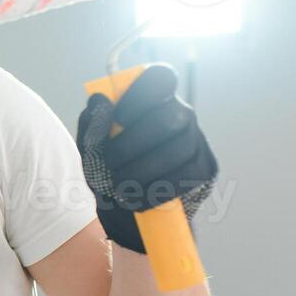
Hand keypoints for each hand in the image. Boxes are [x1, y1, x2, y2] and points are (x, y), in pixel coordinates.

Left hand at [75, 63, 218, 253]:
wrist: (125, 217)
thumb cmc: (107, 175)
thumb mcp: (90, 152)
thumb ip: (91, 126)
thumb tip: (99, 100)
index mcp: (152, 102)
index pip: (160, 77)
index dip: (141, 94)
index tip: (119, 118)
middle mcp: (179, 115)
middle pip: (170, 117)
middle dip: (134, 144)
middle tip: (110, 165)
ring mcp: (196, 141)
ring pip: (179, 149)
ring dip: (142, 171)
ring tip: (119, 186)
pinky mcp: (205, 169)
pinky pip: (187, 175)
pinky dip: (157, 189)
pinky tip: (138, 199)